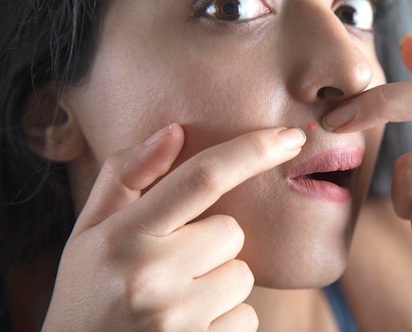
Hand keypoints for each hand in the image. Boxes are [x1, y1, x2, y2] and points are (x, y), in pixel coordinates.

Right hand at [42, 124, 305, 331]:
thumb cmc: (87, 292)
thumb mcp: (89, 232)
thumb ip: (126, 176)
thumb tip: (175, 131)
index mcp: (123, 236)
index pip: (201, 179)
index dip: (252, 151)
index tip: (291, 136)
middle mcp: (150, 277)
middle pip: (231, 232)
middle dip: (212, 243)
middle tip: (171, 267)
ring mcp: (177, 320)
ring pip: (242, 276)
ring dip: (219, 283)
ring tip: (175, 300)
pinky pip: (246, 318)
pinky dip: (225, 320)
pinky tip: (186, 327)